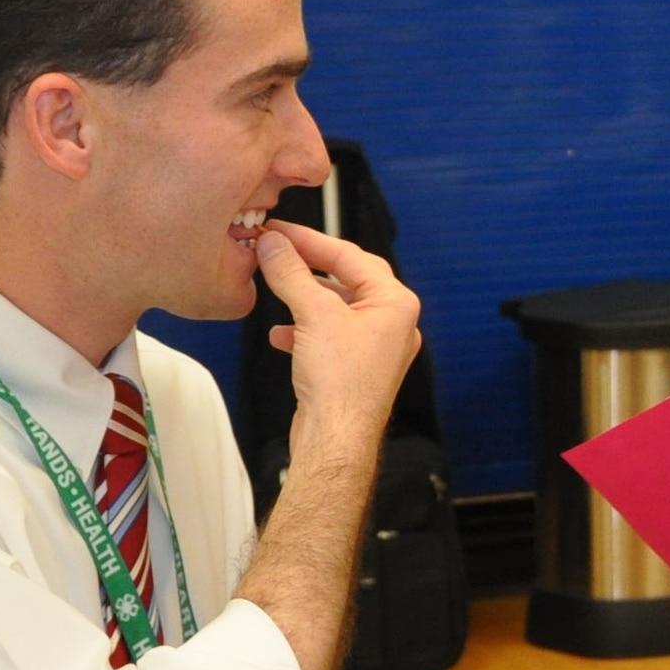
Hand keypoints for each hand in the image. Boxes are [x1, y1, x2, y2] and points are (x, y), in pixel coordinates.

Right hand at [254, 219, 420, 440]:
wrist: (336, 438)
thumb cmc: (341, 384)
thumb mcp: (313, 314)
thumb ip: (291, 273)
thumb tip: (274, 245)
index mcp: (396, 303)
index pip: (351, 255)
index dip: (311, 240)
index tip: (281, 231)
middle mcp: (392, 324)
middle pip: (346, 279)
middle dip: (309, 267)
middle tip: (277, 252)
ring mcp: (375, 348)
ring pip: (335, 308)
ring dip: (304, 298)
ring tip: (276, 288)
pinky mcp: (355, 369)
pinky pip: (329, 336)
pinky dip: (304, 330)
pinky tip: (281, 334)